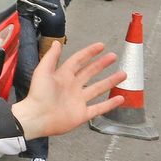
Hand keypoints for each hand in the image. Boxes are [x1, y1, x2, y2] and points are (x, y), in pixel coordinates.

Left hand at [10, 42, 125, 139]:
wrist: (37, 117)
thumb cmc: (38, 94)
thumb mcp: (43, 71)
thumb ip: (51, 57)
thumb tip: (57, 42)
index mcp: (62, 76)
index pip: (78, 61)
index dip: (89, 53)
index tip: (101, 46)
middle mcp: (72, 87)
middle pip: (90, 72)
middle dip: (102, 64)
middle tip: (114, 57)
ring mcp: (78, 101)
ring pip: (98, 89)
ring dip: (110, 81)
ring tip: (123, 74)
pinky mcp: (82, 114)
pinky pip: (99, 108)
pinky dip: (110, 104)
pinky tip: (121, 98)